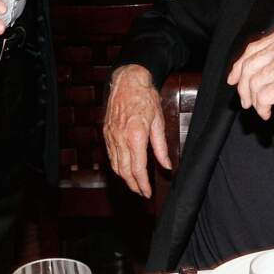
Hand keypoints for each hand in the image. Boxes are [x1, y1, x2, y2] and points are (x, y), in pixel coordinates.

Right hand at [104, 64, 171, 197]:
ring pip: (115, 164)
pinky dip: (117, 165)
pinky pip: (110, 154)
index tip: (148, 192)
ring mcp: (111, 136)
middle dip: (133, 185)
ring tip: (134, 183)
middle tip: (142, 192)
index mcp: (136, 136)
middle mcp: (120, 138)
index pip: (138, 168)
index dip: (143, 184)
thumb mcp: (158, 122)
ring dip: (124, 177)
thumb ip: (161, 147)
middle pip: (124, 171)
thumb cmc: (145, 98)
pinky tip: (124, 168)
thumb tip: (166, 166)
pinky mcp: (106, 132)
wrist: (127, 81)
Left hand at [227, 22, 273, 120]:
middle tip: (245, 102)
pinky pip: (264, 95)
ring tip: (260, 109)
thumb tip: (257, 68)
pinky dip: (262, 107)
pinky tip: (267, 113)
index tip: (233, 80)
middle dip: (243, 87)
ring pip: (254, 82)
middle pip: (249, 66)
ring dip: (254, 100)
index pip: (252, 49)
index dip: (239, 66)